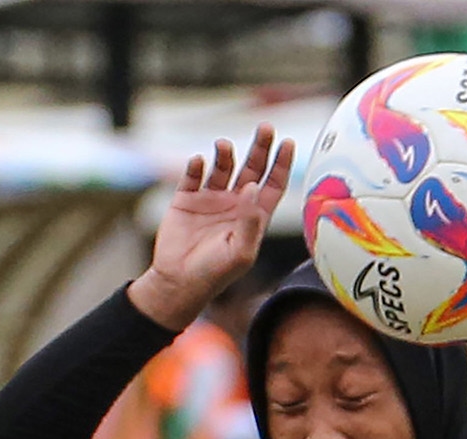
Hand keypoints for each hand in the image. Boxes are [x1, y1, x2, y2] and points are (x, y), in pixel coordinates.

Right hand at [127, 124, 293, 330]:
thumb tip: (254, 186)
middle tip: (266, 127)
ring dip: (225, 153)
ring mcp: (210, 200)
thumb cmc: (215, 274)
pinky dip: (195, 165)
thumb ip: (251, 221)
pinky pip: (192, 175)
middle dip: (260, 147)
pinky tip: (198, 161)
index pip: (273, 184)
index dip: (282, 164)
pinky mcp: (186, 200)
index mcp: (253, 216)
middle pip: (252, 168)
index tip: (287, 142)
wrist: (178, 283)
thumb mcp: (241, 253)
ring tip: (222, 145)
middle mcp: (234, 204)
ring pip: (223, 166)